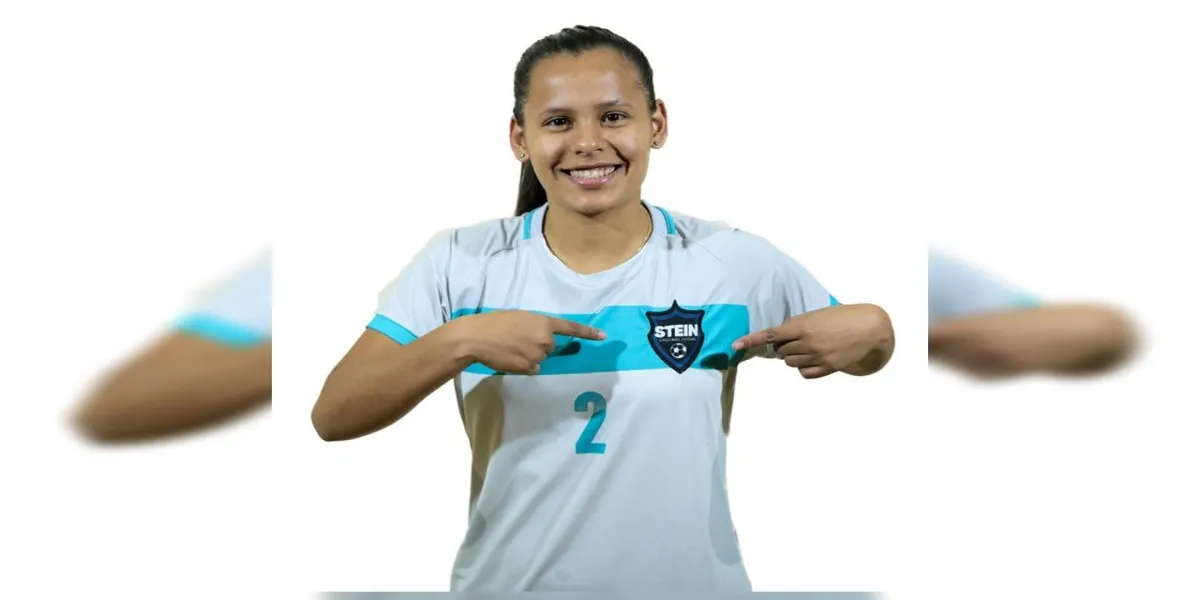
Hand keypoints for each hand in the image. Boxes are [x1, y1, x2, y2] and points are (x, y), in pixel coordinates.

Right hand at [456, 310, 605, 374]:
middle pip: (551, 347)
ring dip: (530, 356)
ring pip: (540, 359)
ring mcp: (538, 354)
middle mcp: (545, 339)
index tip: (603, 336)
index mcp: (543, 322)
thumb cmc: (495, 323)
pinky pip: (532, 369)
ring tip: (510, 348)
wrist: (477, 337)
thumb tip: (543, 339)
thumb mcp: (520, 318)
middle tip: (518, 340)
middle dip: (539, 345)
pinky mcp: (529, 367)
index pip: (571, 328)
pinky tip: (510, 358)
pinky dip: (523, 366)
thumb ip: (536, 326)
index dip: (588, 332)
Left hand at [732, 304, 890, 377]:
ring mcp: (818, 356)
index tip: (735, 345)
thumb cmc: (840, 317)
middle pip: (780, 352)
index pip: (770, 334)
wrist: (869, 327)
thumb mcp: (817, 315)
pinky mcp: (828, 368)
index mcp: (803, 325)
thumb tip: (778, 341)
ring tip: (810, 347)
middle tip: (799, 339)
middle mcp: (808, 342)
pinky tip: (815, 359)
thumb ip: (797, 326)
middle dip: (785, 347)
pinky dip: (805, 368)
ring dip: (794, 357)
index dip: (751, 340)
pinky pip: (804, 373)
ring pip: (790, 363)